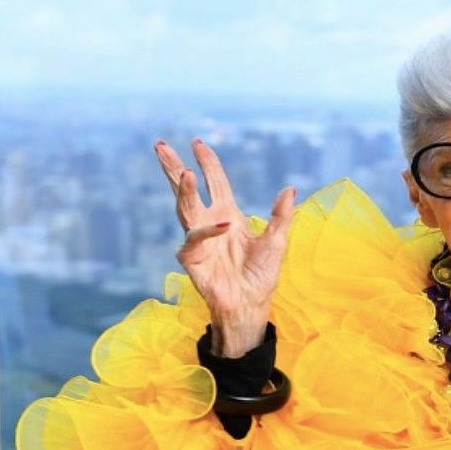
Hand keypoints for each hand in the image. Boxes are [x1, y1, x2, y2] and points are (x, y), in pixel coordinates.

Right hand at [154, 137, 295, 357]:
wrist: (251, 306)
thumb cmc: (261, 276)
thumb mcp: (276, 243)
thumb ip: (282, 217)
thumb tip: (290, 189)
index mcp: (227, 214)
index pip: (214, 181)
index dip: (207, 162)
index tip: (198, 143)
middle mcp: (209, 223)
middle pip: (186, 189)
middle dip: (173, 168)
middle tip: (160, 146)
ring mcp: (198, 240)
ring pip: (184, 209)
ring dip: (183, 191)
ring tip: (184, 172)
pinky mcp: (192, 259)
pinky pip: (195, 240)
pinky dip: (208, 231)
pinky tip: (224, 224)